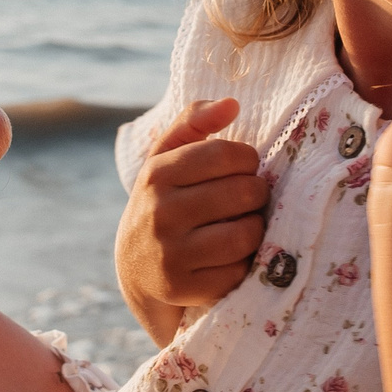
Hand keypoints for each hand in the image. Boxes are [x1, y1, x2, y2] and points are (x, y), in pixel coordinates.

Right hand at [114, 98, 270, 344]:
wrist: (136, 267)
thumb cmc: (164, 201)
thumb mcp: (166, 158)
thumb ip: (194, 122)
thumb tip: (232, 103)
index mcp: (157, 174)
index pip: (227, 154)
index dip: (247, 159)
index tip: (242, 167)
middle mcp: (160, 213)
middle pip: (244, 192)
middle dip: (255, 193)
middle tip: (247, 198)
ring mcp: (171, 254)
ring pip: (246, 233)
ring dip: (255, 228)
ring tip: (243, 224)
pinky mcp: (184, 288)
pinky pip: (240, 270)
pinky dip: (244, 263)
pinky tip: (230, 256)